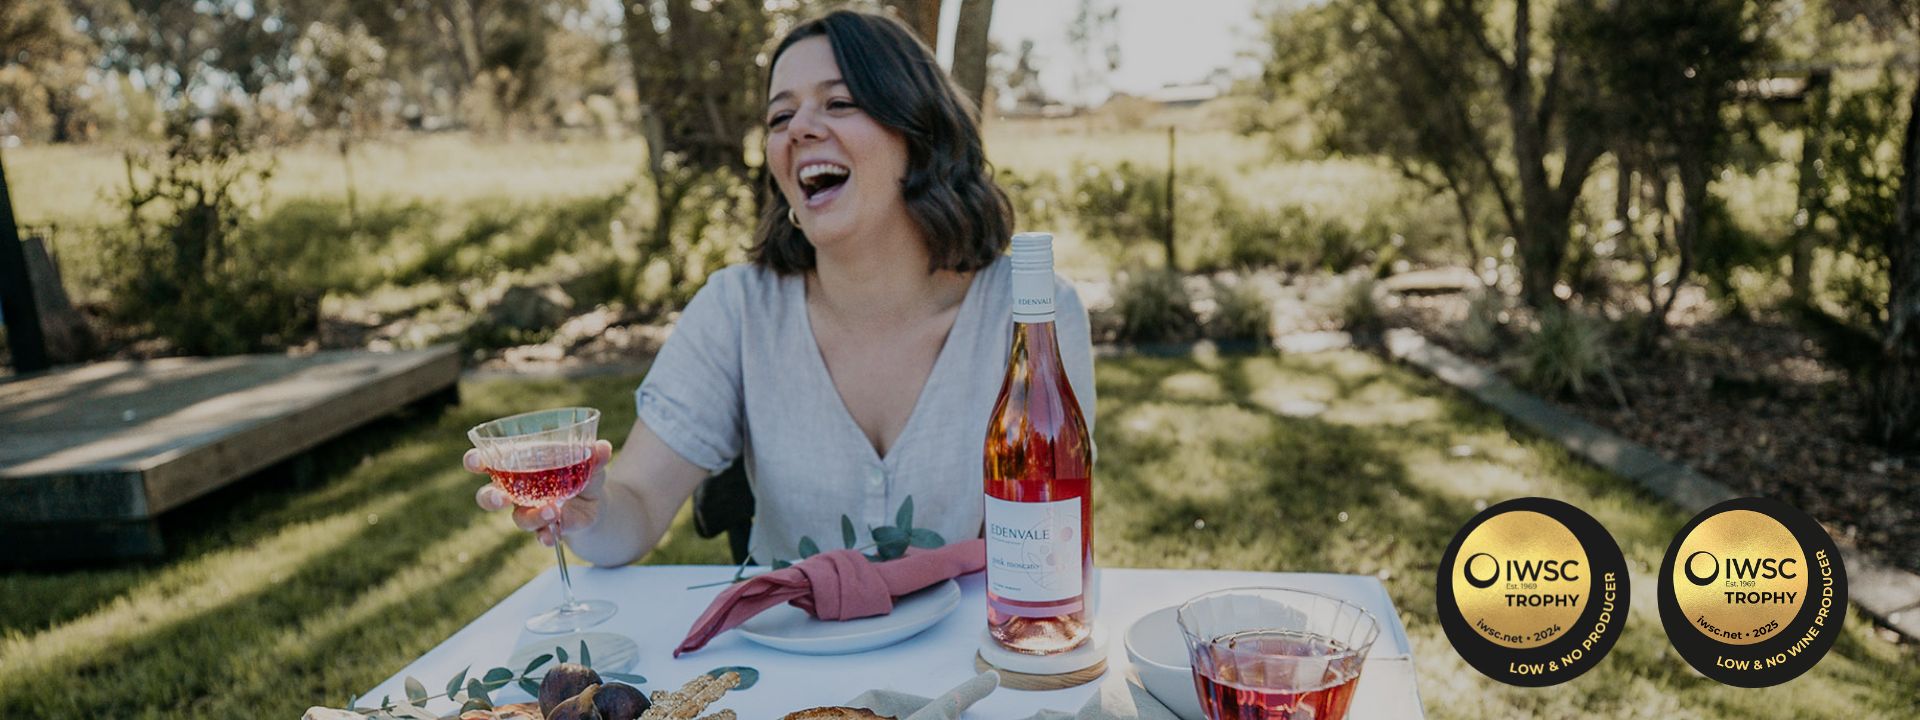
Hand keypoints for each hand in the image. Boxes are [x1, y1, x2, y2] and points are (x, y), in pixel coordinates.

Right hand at [468, 439, 613, 546]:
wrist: (597, 501)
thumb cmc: (582, 471)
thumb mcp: (591, 462)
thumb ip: (594, 456)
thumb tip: (601, 447)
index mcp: (520, 464)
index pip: (488, 461)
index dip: (476, 461)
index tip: (475, 462)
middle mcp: (517, 491)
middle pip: (490, 496)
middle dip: (490, 498)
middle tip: (501, 499)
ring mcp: (529, 511)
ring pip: (518, 518)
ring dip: (532, 516)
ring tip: (551, 511)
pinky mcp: (546, 528)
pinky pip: (540, 535)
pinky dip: (546, 536)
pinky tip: (552, 536)